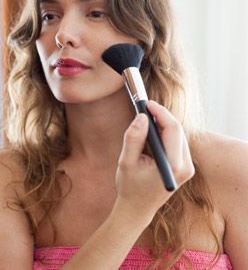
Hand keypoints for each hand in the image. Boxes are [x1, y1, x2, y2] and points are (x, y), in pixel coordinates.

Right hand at [114, 100, 194, 221]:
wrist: (136, 209)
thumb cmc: (129, 187)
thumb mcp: (126, 162)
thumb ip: (133, 138)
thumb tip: (142, 117)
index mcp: (174, 166)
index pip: (172, 130)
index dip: (160, 113)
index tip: (146, 103)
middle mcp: (185, 166)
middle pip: (177, 130)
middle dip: (161, 116)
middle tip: (143, 108)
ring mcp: (187, 167)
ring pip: (177, 134)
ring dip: (162, 125)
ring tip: (144, 120)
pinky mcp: (183, 166)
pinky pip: (176, 142)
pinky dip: (164, 134)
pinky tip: (150, 133)